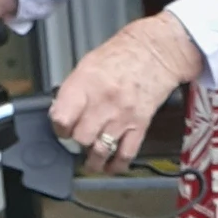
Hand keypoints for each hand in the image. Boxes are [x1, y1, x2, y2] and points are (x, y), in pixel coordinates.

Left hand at [51, 12, 205, 172]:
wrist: (158, 50)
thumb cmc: (123, 54)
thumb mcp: (88, 65)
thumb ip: (74, 91)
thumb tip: (62, 111)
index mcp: (85, 84)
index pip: (62, 118)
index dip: (59, 127)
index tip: (61, 128)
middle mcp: (102, 102)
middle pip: (81, 137)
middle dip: (77, 142)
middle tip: (78, 140)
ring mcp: (122, 115)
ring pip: (100, 150)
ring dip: (93, 160)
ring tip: (90, 162)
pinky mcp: (141, 124)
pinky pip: (126, 153)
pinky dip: (117, 165)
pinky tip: (111, 167)